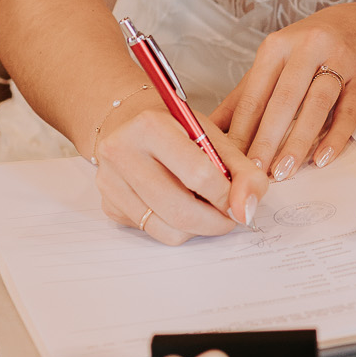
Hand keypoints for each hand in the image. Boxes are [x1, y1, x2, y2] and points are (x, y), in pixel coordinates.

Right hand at [93, 102, 266, 244]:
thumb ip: (242, 171)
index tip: (241, 202)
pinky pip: (152, 232)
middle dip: (215, 221)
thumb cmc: (177, 129)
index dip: (227, 196)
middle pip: (179, 210)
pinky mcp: (108, 205)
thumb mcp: (215, 137)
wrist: (133, 123)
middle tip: (230, 216)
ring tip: (206, 208)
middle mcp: (121, 152)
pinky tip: (180, 205)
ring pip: (167, 230)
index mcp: (150, 126)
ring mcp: (110, 182)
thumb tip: (247, 210)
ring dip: (197, 228)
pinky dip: (176, 227)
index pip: (198, 174)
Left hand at [213, 4, 355, 180]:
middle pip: (283, 100)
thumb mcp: (276, 61)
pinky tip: (323, 158)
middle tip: (255, 173)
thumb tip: (210, 130)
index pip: (255, 94)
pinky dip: (335, 136)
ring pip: (315, 105)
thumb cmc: (312, 47)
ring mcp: (339, 60)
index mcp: (277, 46)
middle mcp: (307, 48)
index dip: (242, 130)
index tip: (231, 161)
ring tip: (284, 170)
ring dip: (298, 141)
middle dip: (266, 140)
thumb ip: (245, 96)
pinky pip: (349, 110)